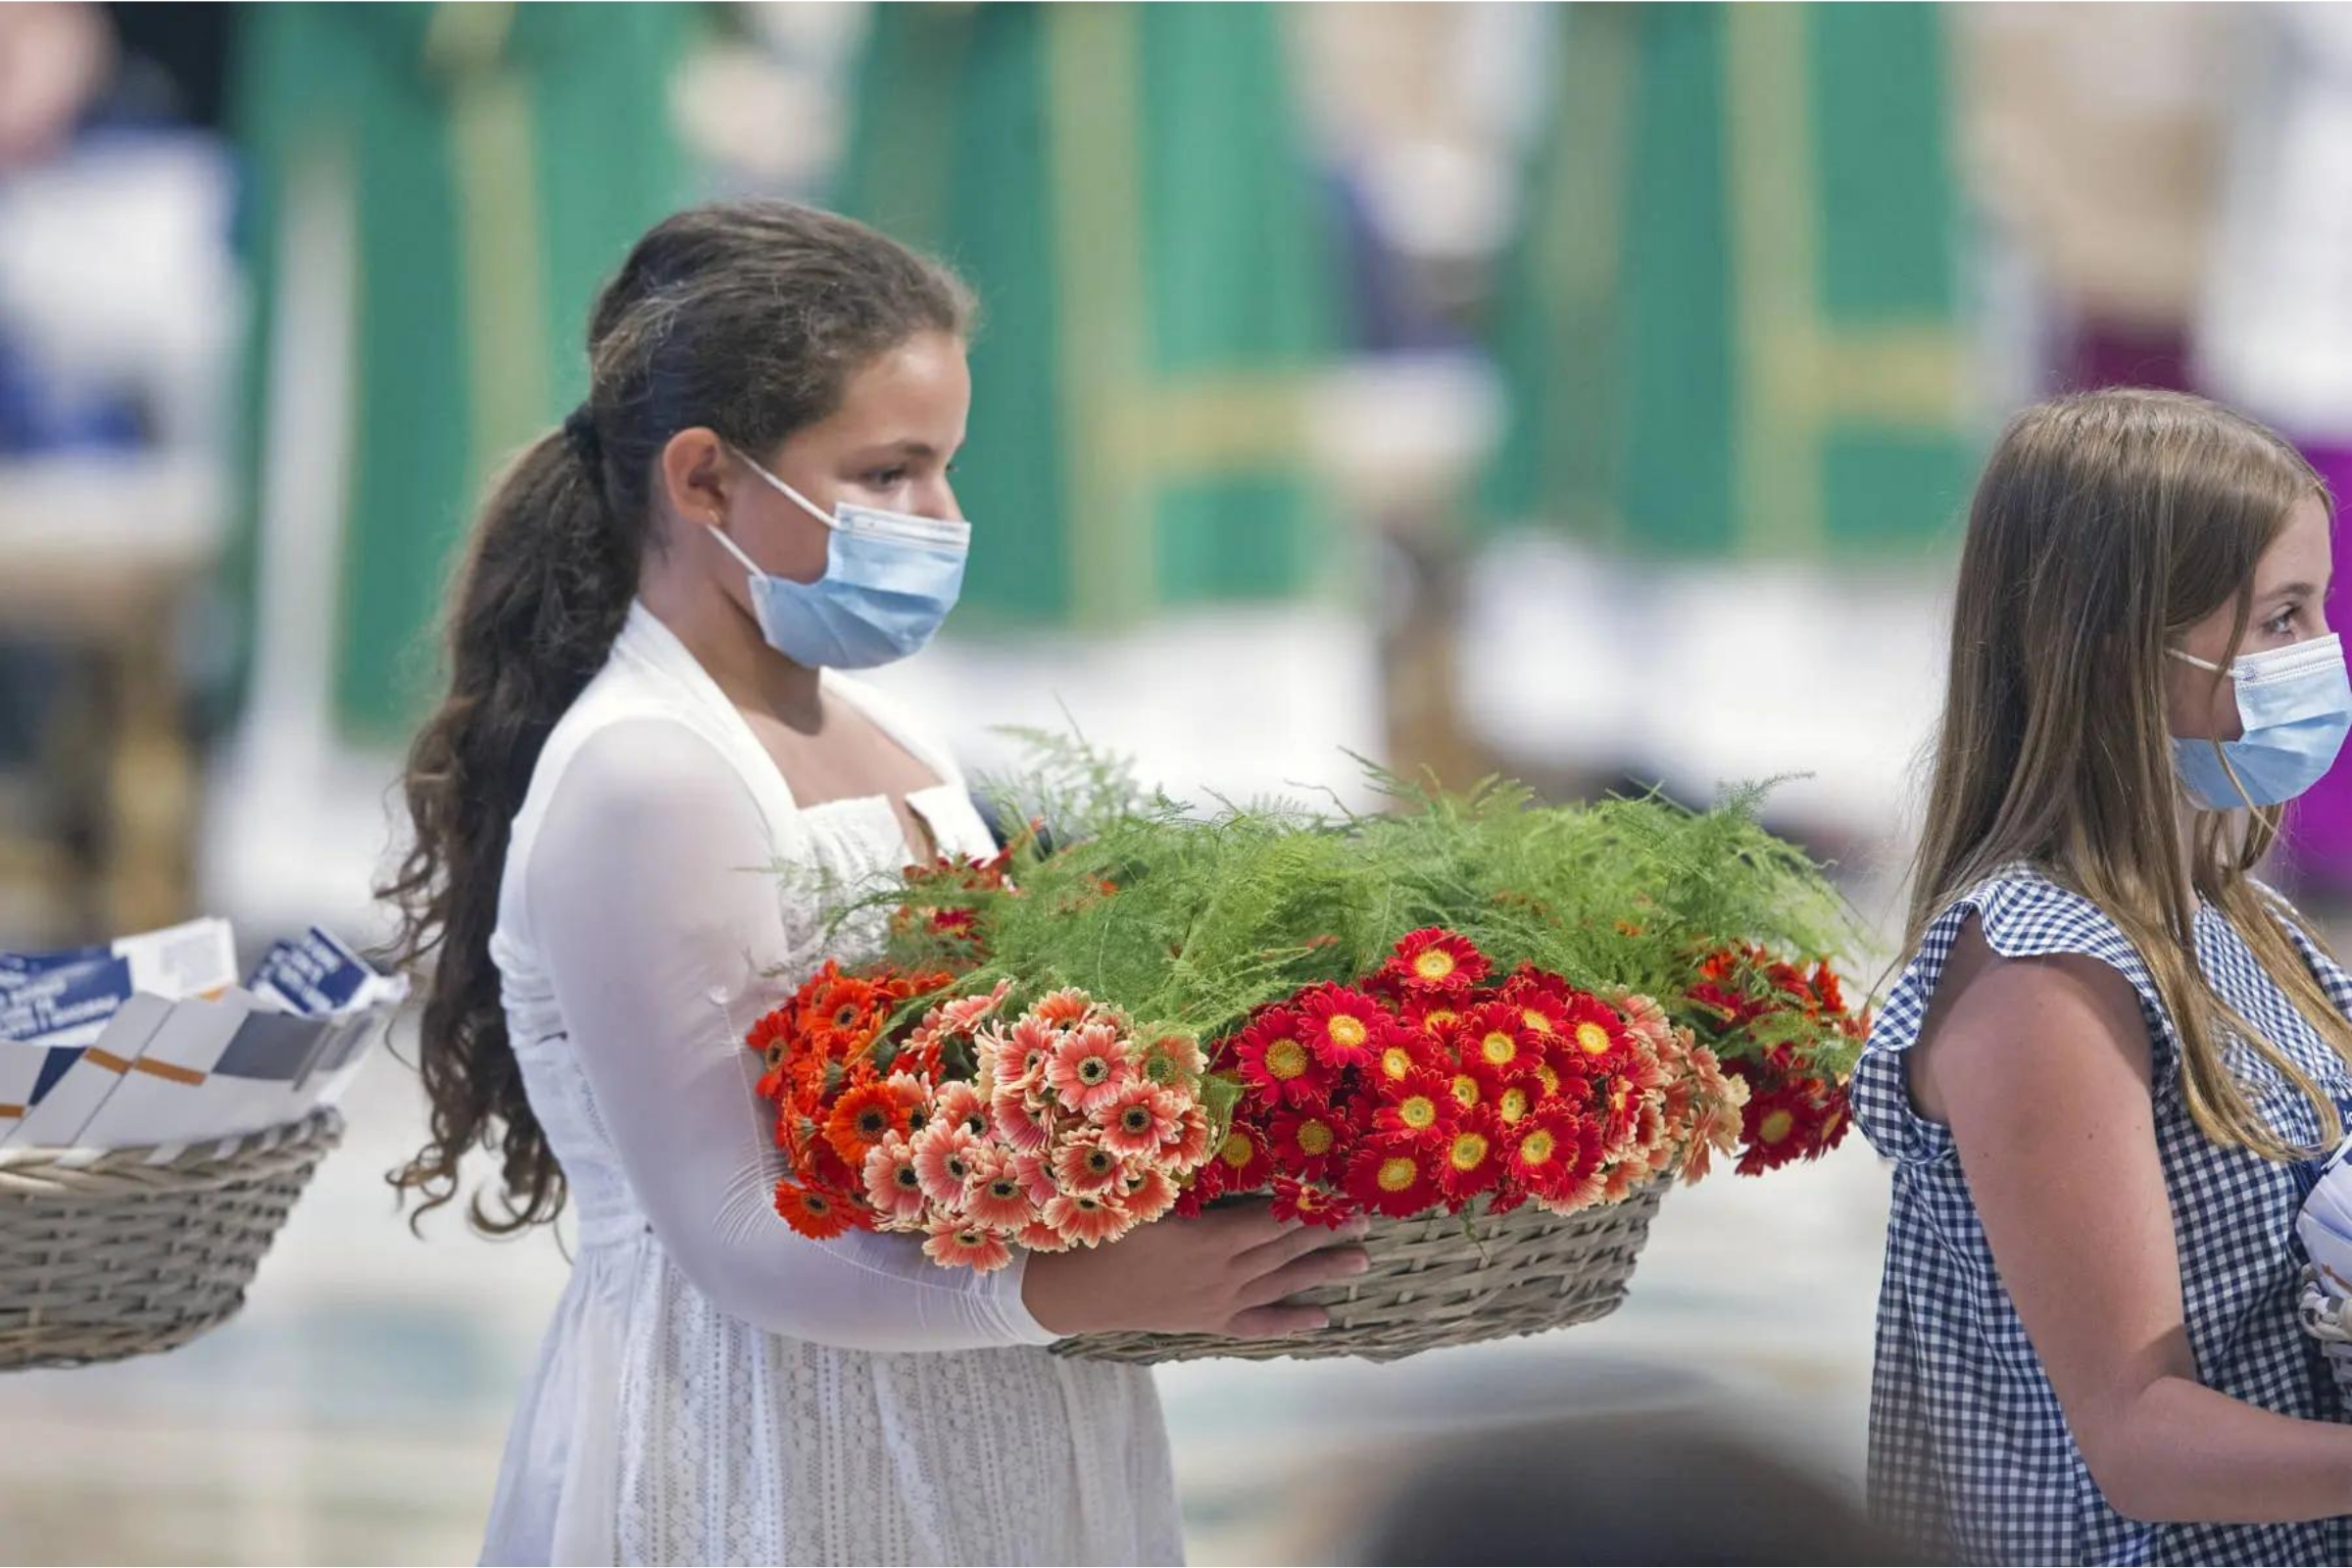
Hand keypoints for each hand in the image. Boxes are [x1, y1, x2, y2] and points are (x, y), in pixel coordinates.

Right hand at [1021, 1199, 1371, 1338]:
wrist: (1074, 1293)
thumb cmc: (1103, 1234)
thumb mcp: (1141, 1196)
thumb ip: (1181, 1174)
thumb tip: (1209, 1133)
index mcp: (1210, 1240)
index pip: (1272, 1219)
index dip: (1308, 1206)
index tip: (1340, 1192)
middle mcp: (1224, 1274)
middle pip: (1285, 1250)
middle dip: (1326, 1233)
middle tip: (1367, 1222)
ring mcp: (1218, 1301)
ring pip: (1281, 1284)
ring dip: (1322, 1273)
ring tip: (1361, 1263)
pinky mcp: (1208, 1321)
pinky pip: (1258, 1325)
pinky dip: (1290, 1320)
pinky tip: (1321, 1318)